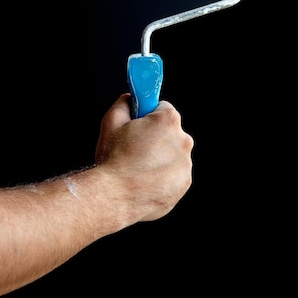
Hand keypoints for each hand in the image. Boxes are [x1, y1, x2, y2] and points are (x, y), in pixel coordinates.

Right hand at [95, 93, 193, 220]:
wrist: (115, 197)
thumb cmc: (113, 159)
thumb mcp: (111, 122)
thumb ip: (123, 103)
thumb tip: (129, 100)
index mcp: (168, 121)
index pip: (162, 108)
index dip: (147, 115)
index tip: (139, 124)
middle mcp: (183, 140)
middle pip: (169, 132)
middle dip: (154, 137)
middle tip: (134, 148)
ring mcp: (185, 164)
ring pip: (172, 154)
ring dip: (159, 158)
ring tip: (137, 168)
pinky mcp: (183, 183)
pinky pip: (174, 174)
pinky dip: (163, 176)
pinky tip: (145, 181)